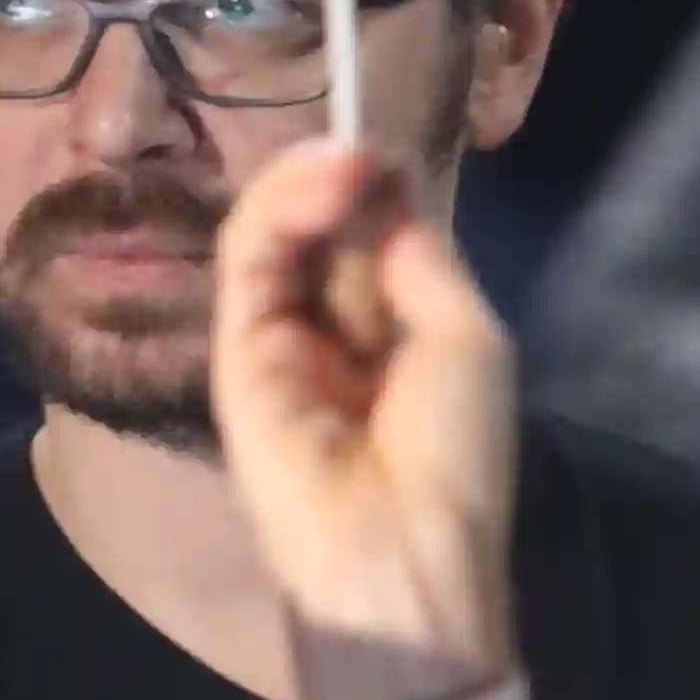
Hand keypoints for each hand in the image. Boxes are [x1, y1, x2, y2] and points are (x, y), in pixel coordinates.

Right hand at [206, 141, 518, 699]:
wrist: (400, 547)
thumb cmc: (456, 454)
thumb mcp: (464, 334)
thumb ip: (419, 253)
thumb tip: (385, 173)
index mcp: (394, 332)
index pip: (369, 235)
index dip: (375, 187)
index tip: (386, 151)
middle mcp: (331, 329)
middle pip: (319, 226)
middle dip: (341, 177)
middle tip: (360, 151)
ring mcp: (279, 339)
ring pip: (274, 234)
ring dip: (306, 183)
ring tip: (342, 162)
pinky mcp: (236, 350)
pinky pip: (247, 263)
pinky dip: (277, 212)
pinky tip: (318, 187)